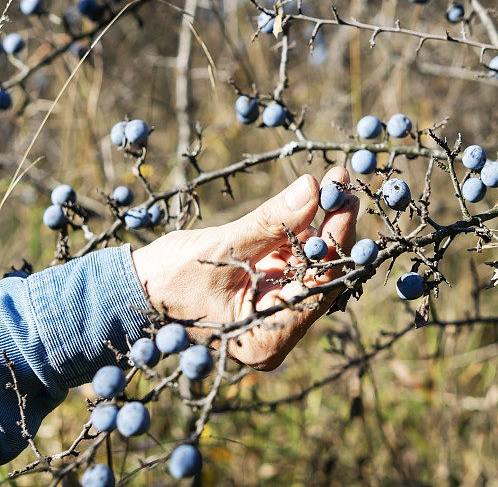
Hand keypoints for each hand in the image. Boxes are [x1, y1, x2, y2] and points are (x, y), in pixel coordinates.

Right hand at [130, 167, 357, 370]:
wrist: (131, 291)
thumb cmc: (167, 282)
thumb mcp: (220, 249)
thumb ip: (270, 223)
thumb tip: (313, 188)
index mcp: (269, 338)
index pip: (319, 287)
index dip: (336, 241)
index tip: (345, 200)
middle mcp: (280, 327)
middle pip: (323, 273)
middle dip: (334, 227)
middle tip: (344, 184)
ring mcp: (276, 307)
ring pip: (313, 260)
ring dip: (322, 220)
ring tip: (334, 181)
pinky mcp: (269, 287)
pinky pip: (295, 256)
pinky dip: (303, 226)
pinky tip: (315, 195)